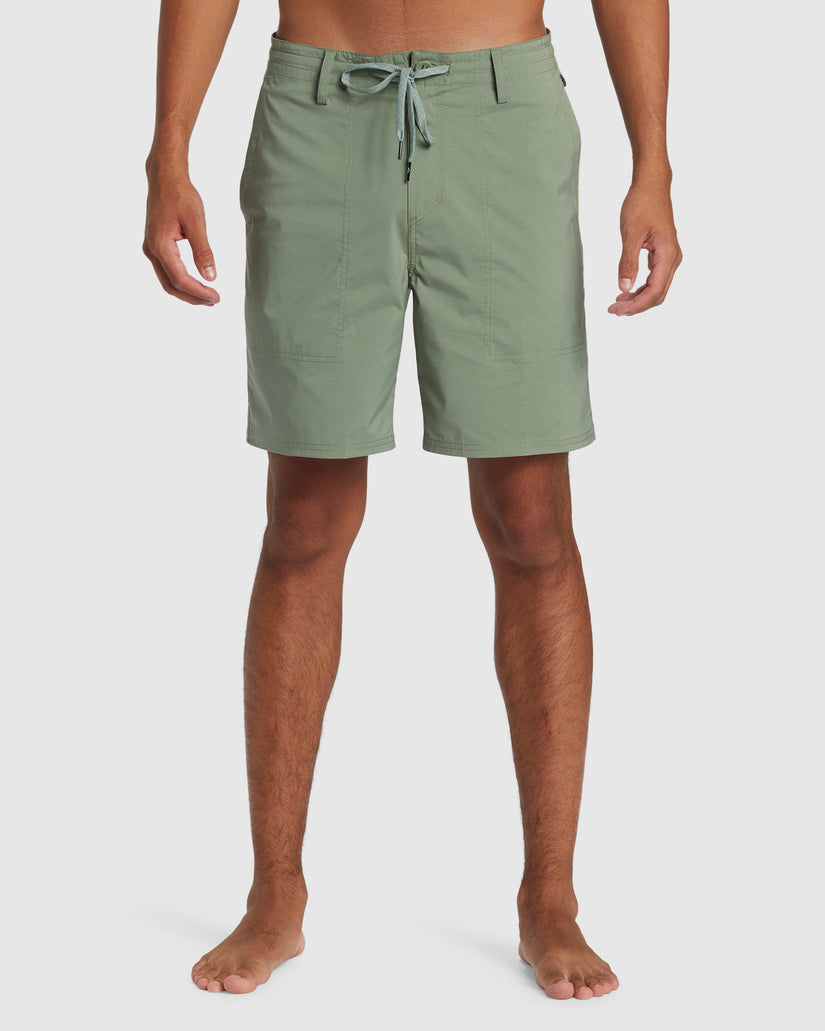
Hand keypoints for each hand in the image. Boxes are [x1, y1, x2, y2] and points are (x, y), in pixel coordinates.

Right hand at [143, 164, 219, 305]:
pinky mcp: (155, 245)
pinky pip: (166, 271)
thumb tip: (211, 277)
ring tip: (207, 297)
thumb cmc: (180, 195)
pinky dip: (180, 281)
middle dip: (193, 297)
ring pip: (167, 280)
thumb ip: (203, 251)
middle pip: (171, 285)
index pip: (180, 279)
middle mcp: (152, 250)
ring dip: (186, 291)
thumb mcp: (196, 222)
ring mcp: (151, 248)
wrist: (164, 177)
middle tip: (214, 301)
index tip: (216, 297)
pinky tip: (195, 283)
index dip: (199, 292)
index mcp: (161, 245)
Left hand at [608, 177, 681, 315]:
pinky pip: (654, 279)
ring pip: (657, 289)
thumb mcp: (630, 234)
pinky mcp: (663, 255)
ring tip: (617, 303)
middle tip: (613, 310)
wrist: (651, 186)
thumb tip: (624, 288)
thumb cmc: (642, 204)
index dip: (636, 305)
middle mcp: (673, 259)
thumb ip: (627, 262)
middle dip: (636, 306)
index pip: (655, 291)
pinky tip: (625, 291)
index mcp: (668, 255)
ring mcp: (670, 257)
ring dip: (638, 299)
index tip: (617, 310)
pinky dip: (640, 289)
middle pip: (658, 294)